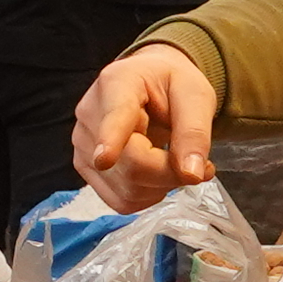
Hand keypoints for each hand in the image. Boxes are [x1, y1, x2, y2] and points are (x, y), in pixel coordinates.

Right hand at [69, 45, 217, 209]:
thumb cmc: (171, 84)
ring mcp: (83, 143)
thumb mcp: (195, 96)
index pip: (115, 118)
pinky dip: (147, 194)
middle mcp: (90, 113)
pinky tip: (155, 173)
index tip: (105, 158)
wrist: (152, 82)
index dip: (111, 140)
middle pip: (130, 165)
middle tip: (199, 163)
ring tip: (173, 160)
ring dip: (161, 186)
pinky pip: (121, 200)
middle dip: (171, 173)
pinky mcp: (85, 167)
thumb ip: (195, 133)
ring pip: (127, 189)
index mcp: (117, 83)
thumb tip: (192, 173)